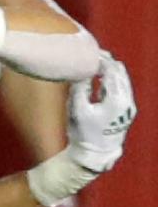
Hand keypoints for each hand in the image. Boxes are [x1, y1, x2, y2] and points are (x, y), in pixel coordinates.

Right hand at [67, 52, 135, 173]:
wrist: (94, 156)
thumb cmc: (83, 132)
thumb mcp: (76, 106)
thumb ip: (80, 84)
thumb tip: (82, 67)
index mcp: (117, 100)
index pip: (110, 70)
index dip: (98, 58)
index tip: (86, 51)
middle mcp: (127, 102)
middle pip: (119, 72)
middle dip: (106, 61)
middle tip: (91, 53)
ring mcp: (128, 109)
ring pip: (122, 80)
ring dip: (110, 70)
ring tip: (94, 63)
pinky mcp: (126, 113)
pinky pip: (122, 89)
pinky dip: (112, 80)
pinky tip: (100, 78)